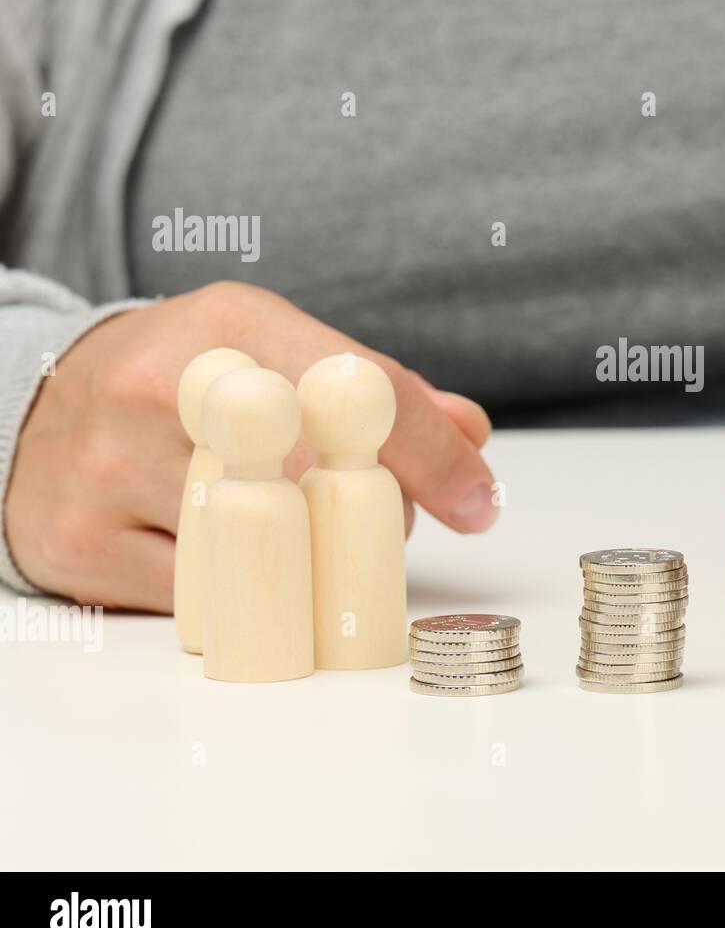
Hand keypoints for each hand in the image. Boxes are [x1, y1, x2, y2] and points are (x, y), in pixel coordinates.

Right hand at [6, 281, 496, 609]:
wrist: (38, 404)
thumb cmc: (189, 382)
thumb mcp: (280, 350)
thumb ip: (382, 391)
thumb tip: (471, 435)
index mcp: (230, 326)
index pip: (355, 388)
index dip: (430, 452)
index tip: (478, 503)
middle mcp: (162, 387)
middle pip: (313, 478)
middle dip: (369, 517)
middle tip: (383, 528)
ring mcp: (109, 470)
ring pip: (260, 552)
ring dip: (310, 567)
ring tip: (305, 542)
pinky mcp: (80, 547)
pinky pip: (203, 601)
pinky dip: (243, 596)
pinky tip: (238, 564)